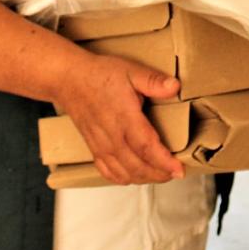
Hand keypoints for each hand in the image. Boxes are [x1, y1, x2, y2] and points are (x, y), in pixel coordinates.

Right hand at [56, 51, 184, 185]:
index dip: (165, 162)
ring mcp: (101, 145)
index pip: (147, 148)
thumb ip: (154, 81)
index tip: (179, 169)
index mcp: (124, 118)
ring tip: (161, 174)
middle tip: (175, 172)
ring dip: (144, 178)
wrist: (69, 80)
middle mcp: (112, 137)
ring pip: (124, 173)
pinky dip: (123, 178)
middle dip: (160, 174)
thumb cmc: (99, 75)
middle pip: (138, 167)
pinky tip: (134, 175)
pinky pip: (108, 172)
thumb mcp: (132, 71)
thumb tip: (175, 87)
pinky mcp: (94, 148)